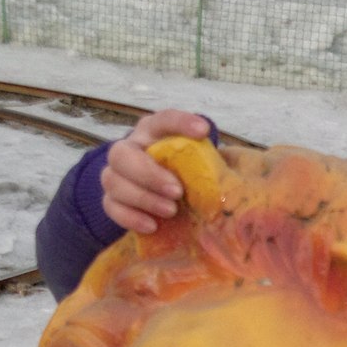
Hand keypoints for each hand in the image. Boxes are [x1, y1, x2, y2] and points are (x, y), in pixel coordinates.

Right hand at [102, 109, 210, 233]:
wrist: (163, 196)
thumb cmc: (186, 175)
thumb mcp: (199, 164)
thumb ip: (210, 163)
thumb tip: (236, 179)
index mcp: (152, 132)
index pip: (162, 120)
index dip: (180, 123)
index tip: (203, 131)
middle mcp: (129, 149)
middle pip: (121, 154)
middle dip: (148, 174)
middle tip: (177, 191)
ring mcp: (115, 175)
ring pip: (113, 182)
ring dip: (143, 198)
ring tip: (171, 211)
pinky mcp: (112, 201)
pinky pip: (111, 207)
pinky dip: (130, 217)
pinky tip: (152, 226)